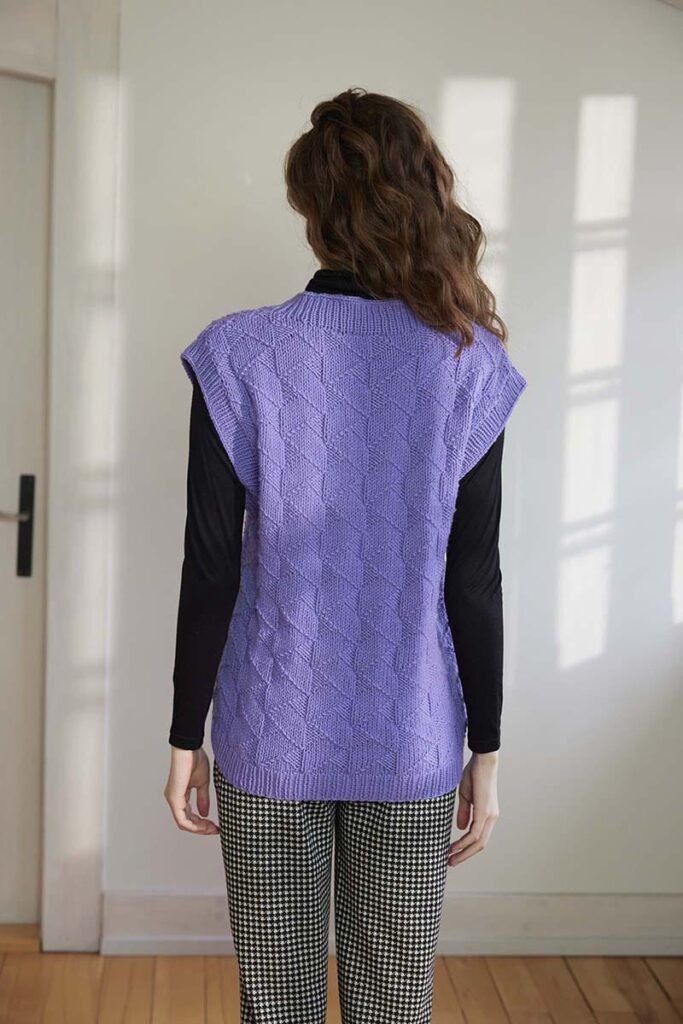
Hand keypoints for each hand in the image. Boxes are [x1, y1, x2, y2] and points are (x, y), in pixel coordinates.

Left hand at [164, 746, 219, 834]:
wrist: (189, 749)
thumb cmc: (194, 760)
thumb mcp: (202, 783)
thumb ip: (202, 799)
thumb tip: (205, 813)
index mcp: (180, 795)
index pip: (189, 816)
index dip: (202, 823)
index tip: (215, 825)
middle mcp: (174, 799)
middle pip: (186, 822)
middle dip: (202, 828)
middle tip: (215, 830)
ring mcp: (173, 799)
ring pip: (184, 823)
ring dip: (199, 828)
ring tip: (212, 828)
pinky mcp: (174, 798)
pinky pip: (182, 819)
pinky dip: (194, 825)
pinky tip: (204, 824)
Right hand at [448, 750, 499, 865]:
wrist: (483, 760)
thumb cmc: (474, 774)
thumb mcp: (466, 796)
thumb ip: (465, 813)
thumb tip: (460, 829)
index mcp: (488, 814)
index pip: (479, 837)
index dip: (467, 847)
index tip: (453, 853)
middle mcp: (492, 817)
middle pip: (480, 844)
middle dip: (465, 855)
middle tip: (451, 862)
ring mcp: (490, 816)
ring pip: (478, 842)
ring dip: (464, 852)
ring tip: (451, 858)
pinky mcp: (485, 812)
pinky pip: (475, 833)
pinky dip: (464, 842)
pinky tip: (455, 847)